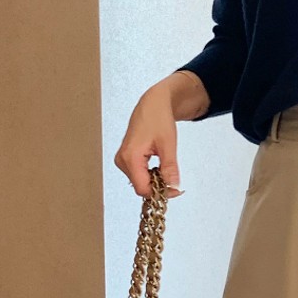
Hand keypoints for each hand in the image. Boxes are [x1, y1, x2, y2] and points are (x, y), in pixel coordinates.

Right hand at [114, 80, 188, 199]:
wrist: (152, 104)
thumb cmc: (158, 118)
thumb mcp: (168, 144)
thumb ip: (169, 167)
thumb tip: (173, 186)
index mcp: (130, 157)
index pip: (142, 188)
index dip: (160, 193)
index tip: (175, 190)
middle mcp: (122, 160)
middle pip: (140, 186)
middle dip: (158, 187)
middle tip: (175, 180)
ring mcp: (122, 159)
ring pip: (139, 181)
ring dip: (154, 181)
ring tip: (167, 169)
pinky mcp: (125, 158)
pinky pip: (138, 174)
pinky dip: (150, 175)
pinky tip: (159, 167)